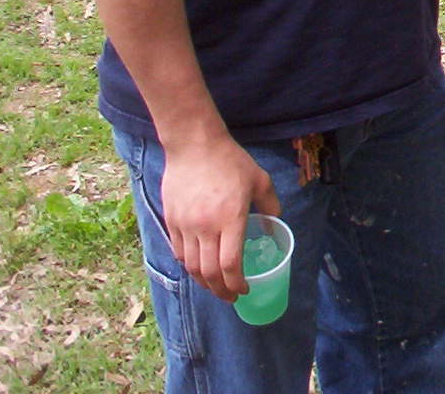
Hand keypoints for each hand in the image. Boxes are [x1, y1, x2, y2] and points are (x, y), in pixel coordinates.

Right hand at [159, 133, 278, 302]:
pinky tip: (198, 267)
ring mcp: (185, 226)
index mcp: (230, 219)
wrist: (195, 146)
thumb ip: (269, 204)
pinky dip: (188, 265)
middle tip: (230, 297)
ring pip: (191, 266)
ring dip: (203, 282)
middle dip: (221, 290)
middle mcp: (205, 228)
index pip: (230, 264)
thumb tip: (274, 222)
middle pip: (209, 272)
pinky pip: (178, 252)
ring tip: (215, 286)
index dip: (236, 283)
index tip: (244, 291)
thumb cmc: (231, 161)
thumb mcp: (259, 179)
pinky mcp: (171, 221)